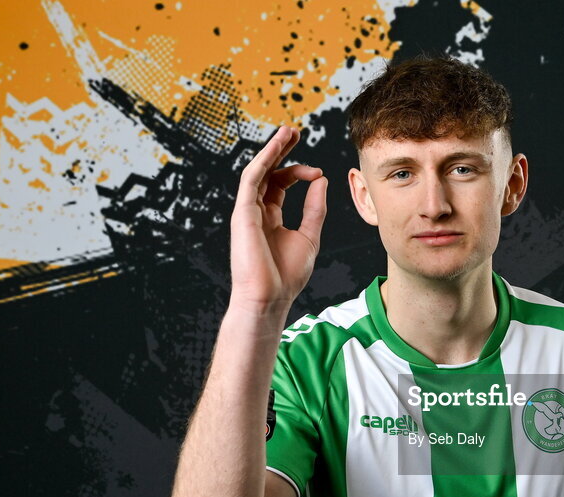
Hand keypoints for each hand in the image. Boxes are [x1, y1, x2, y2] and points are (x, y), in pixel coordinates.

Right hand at [229, 125, 327, 315]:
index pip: (280, 184)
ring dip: (272, 149)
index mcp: (270, 217)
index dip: (299, 172)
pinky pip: (251, 179)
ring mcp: (247, 211)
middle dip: (281, 150)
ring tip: (287, 132)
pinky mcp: (242, 213)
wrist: (270, 297)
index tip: (318, 172)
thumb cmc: (286, 276)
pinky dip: (263, 161)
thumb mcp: (309, 236)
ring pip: (258, 171)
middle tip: (294, 131)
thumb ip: (315, 208)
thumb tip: (321, 180)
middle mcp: (256, 211)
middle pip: (267, 172)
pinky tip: (276, 147)